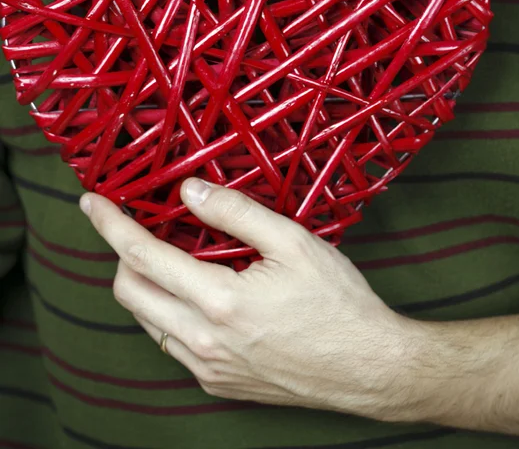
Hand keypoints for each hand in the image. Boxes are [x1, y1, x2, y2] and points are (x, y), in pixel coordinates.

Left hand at [80, 180, 424, 419]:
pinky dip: (169, 313)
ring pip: (147, 322)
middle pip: (130, 294)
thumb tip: (190, 192)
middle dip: (121, 256)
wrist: (368, 367)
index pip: (143, 257)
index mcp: (220, 303)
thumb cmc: (338, 303)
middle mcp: (204, 342)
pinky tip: (198, 296)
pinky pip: (173, 344)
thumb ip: (236, 213)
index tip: (93, 204)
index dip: (111, 226)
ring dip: (145, 286)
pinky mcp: (219, 383)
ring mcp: (209, 368)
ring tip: (169, 260)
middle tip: (138, 231)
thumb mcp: (294, 243)